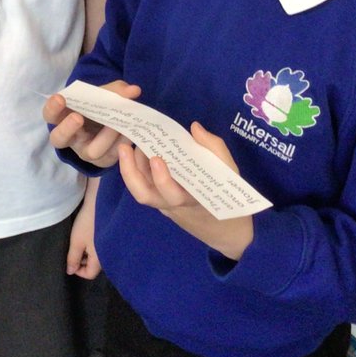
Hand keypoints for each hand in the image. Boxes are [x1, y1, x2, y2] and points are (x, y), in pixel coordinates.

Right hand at [44, 80, 140, 167]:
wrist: (111, 123)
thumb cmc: (99, 106)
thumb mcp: (104, 94)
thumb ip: (116, 90)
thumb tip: (133, 90)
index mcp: (62, 117)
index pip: (50, 114)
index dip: (52, 107)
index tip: (59, 98)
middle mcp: (69, 138)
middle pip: (59, 138)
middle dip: (67, 128)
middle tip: (78, 117)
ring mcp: (84, 151)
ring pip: (90, 152)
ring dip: (105, 137)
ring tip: (116, 125)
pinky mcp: (101, 161)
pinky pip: (109, 157)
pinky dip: (120, 144)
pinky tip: (129, 135)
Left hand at [67, 178, 101, 278]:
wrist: (100, 202)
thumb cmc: (87, 224)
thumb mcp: (76, 242)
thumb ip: (73, 258)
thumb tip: (70, 272)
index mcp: (100, 259)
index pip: (89, 274)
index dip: (77, 270)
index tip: (70, 260)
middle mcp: (106, 254)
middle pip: (93, 265)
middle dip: (81, 260)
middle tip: (72, 250)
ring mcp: (108, 245)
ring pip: (95, 255)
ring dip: (85, 252)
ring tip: (77, 241)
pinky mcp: (107, 235)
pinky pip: (98, 246)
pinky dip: (90, 244)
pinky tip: (84, 235)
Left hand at [119, 121, 253, 259]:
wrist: (224, 229)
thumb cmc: (226, 195)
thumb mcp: (229, 171)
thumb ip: (214, 147)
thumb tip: (194, 128)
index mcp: (192, 200)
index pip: (172, 195)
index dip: (162, 179)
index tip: (157, 158)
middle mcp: (172, 204)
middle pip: (144, 196)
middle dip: (130, 172)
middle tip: (126, 147)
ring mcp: (163, 203)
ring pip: (140, 190)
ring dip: (131, 167)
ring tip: (131, 143)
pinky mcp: (159, 199)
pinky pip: (144, 185)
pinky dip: (138, 168)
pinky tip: (139, 151)